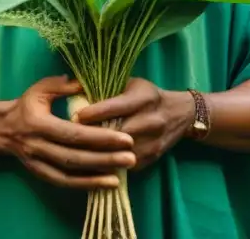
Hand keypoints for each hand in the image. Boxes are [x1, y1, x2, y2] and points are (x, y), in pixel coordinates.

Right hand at [0, 76, 135, 189]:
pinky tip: (105, 184)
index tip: (125, 138)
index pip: (73, 133)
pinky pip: (64, 183)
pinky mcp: (40, 175)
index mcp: (39, 123)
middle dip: (104, 159)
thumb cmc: (26, 105)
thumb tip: (85, 83)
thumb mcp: (41, 89)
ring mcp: (37, 163)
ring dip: (96, 177)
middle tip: (131, 158)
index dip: (100, 137)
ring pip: (69, 174)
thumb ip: (62, 86)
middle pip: (74, 157)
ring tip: (122, 175)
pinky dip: (84, 186)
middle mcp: (38, 146)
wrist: (2, 129)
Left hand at [73, 78, 194, 170]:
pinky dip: (110, 164)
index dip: (94, 112)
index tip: (74, 116)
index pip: (117, 106)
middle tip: (69, 138)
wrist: (179, 114)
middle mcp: (152, 120)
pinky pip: (127, 165)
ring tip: (77, 153)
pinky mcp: (153, 157)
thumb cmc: (147, 96)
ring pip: (121, 152)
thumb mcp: (131, 84)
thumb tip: (74, 88)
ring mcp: (154, 141)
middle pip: (118, 133)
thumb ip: (107, 87)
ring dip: (99, 154)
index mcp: (145, 97)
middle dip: (93, 136)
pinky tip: (94, 163)